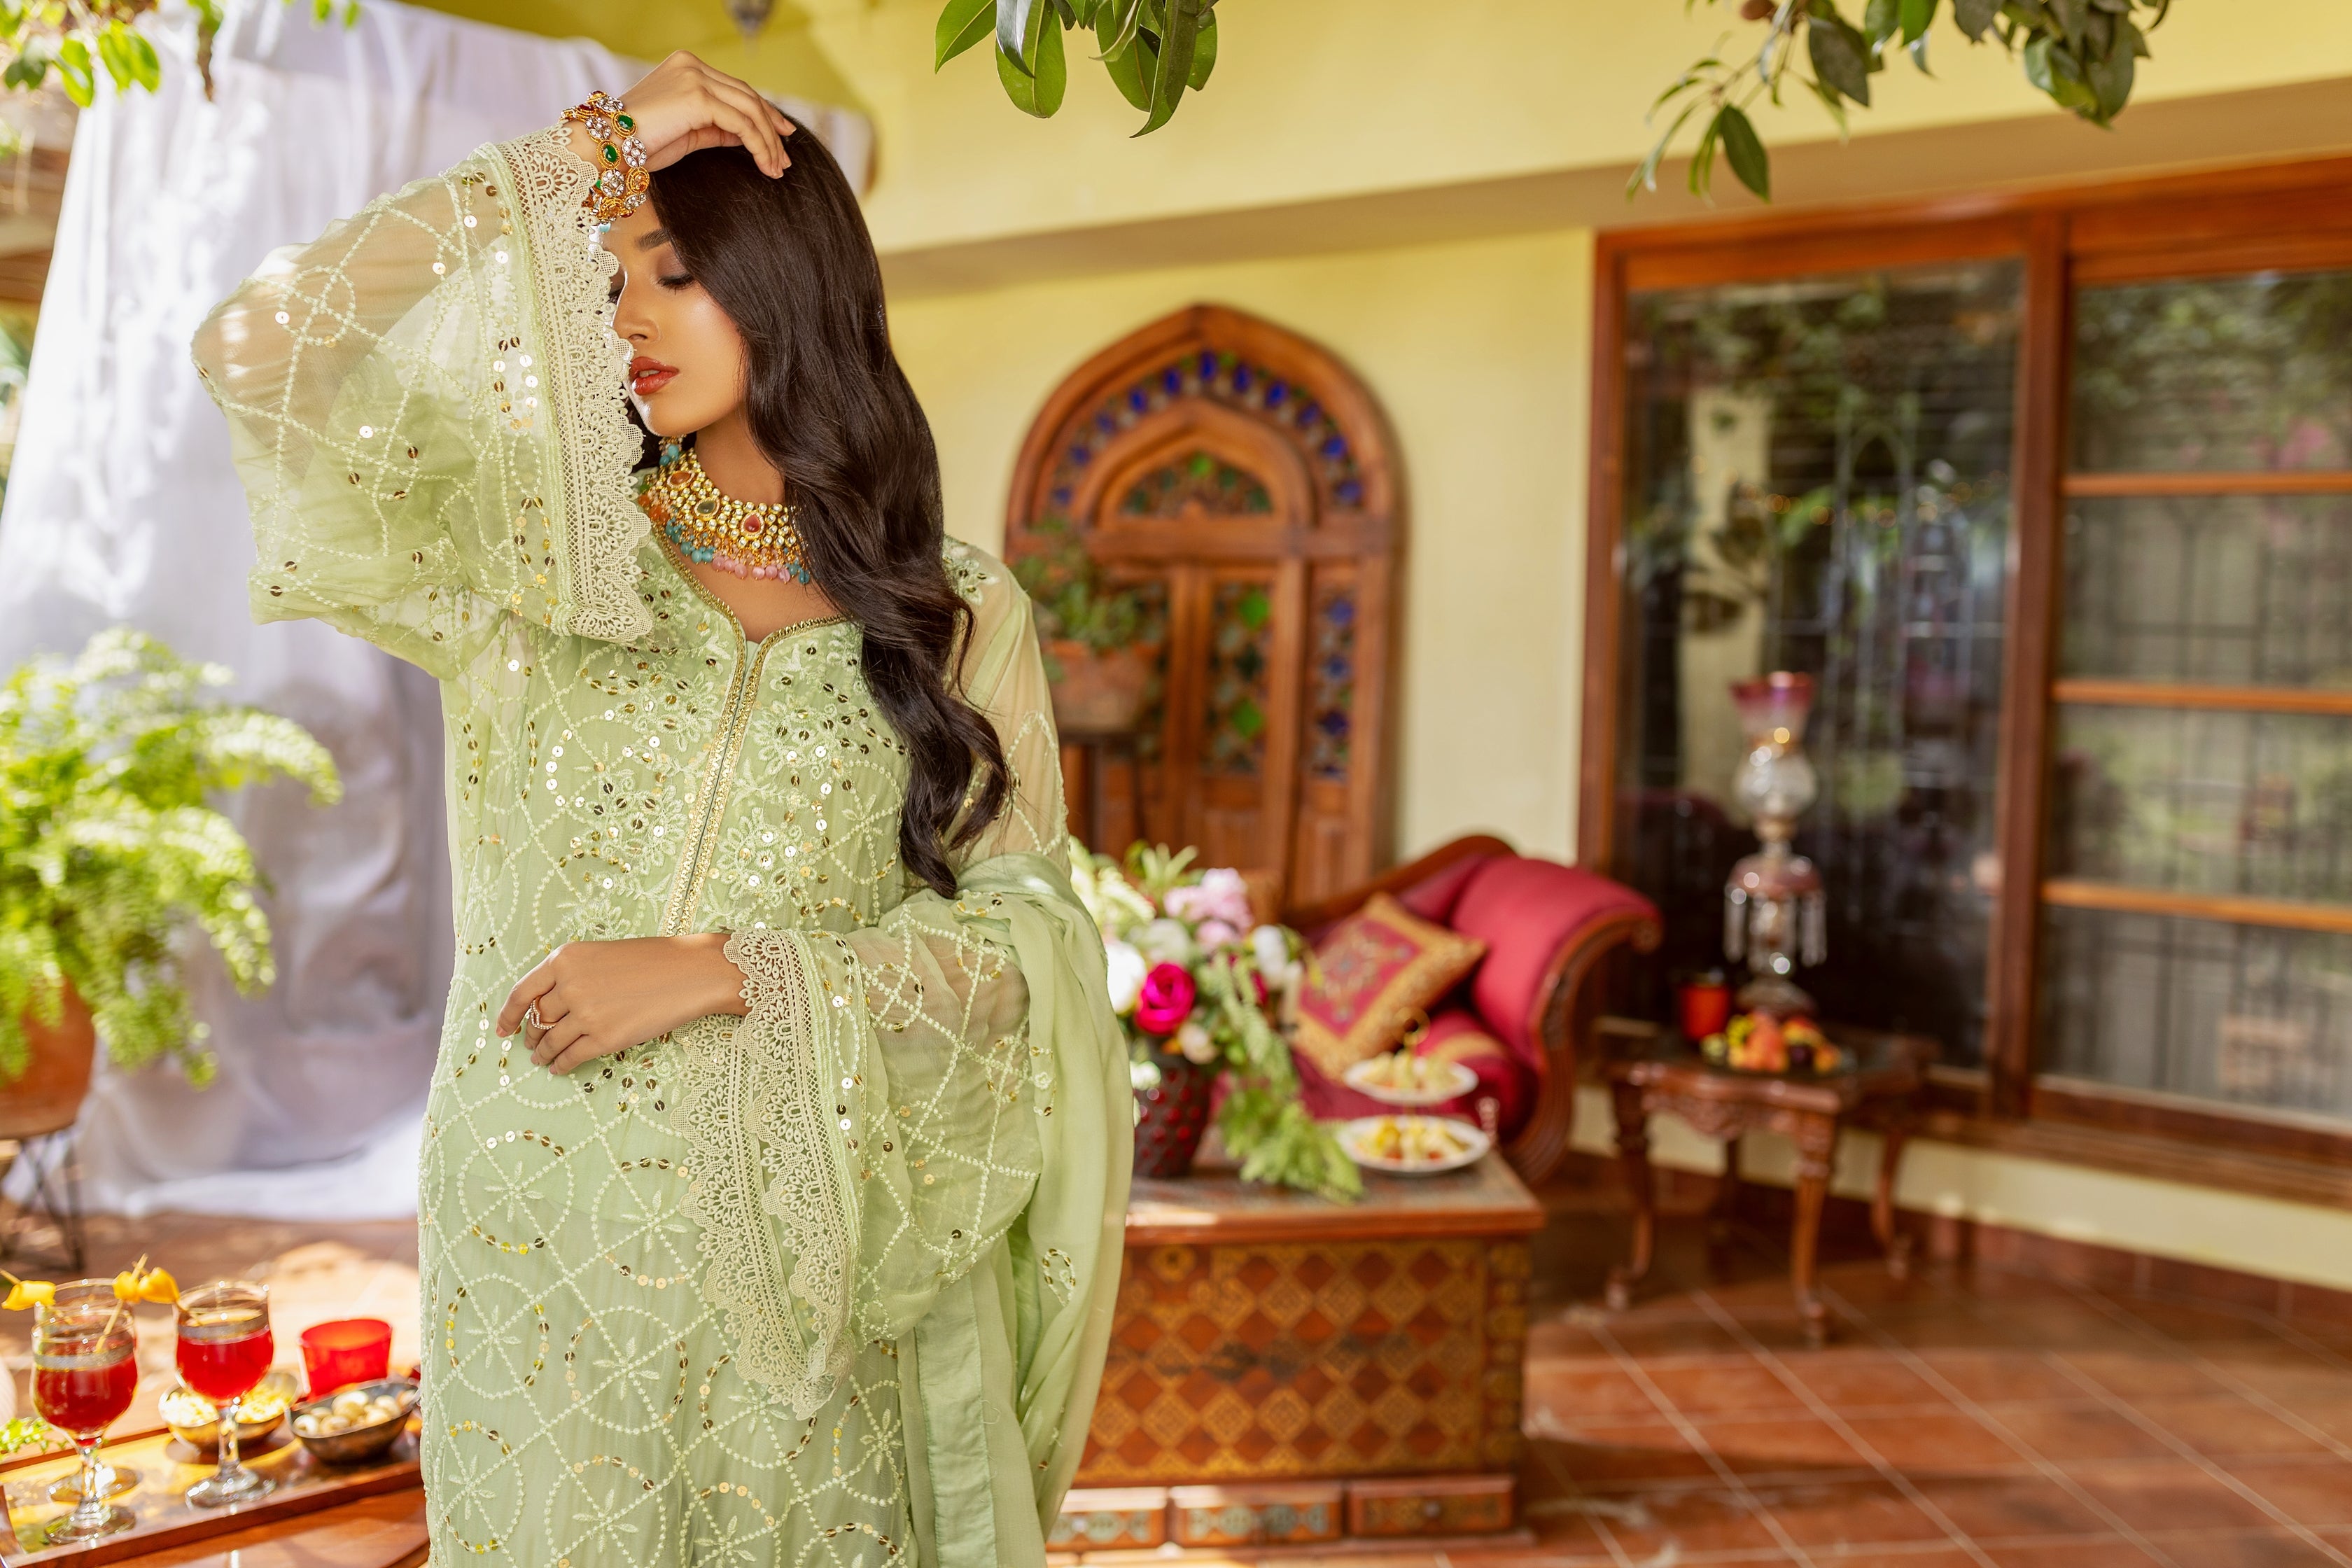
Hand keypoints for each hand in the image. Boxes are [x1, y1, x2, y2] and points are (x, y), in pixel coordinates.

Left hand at [498, 934, 749, 1074]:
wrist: (691, 972)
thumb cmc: (653, 960)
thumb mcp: (601, 954)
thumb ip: (571, 975)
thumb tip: (548, 1006)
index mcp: (565, 959)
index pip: (522, 992)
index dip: (508, 1014)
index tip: (502, 1028)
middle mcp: (570, 985)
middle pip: (537, 1019)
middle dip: (531, 1035)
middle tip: (530, 1043)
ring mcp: (585, 1014)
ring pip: (550, 1042)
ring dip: (542, 1054)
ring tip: (542, 1059)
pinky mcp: (604, 1039)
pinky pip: (570, 1057)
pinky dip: (561, 1065)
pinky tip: (560, 1067)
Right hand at [606, 52, 796, 177]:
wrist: (606, 145)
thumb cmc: (639, 143)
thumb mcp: (687, 132)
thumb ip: (716, 127)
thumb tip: (749, 136)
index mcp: (686, 66)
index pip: (735, 89)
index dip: (763, 113)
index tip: (781, 136)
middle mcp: (692, 65)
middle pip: (747, 96)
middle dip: (772, 128)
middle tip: (785, 159)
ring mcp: (695, 78)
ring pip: (749, 109)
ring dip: (768, 141)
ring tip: (777, 169)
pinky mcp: (698, 97)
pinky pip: (741, 123)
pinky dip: (758, 145)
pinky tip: (764, 164)